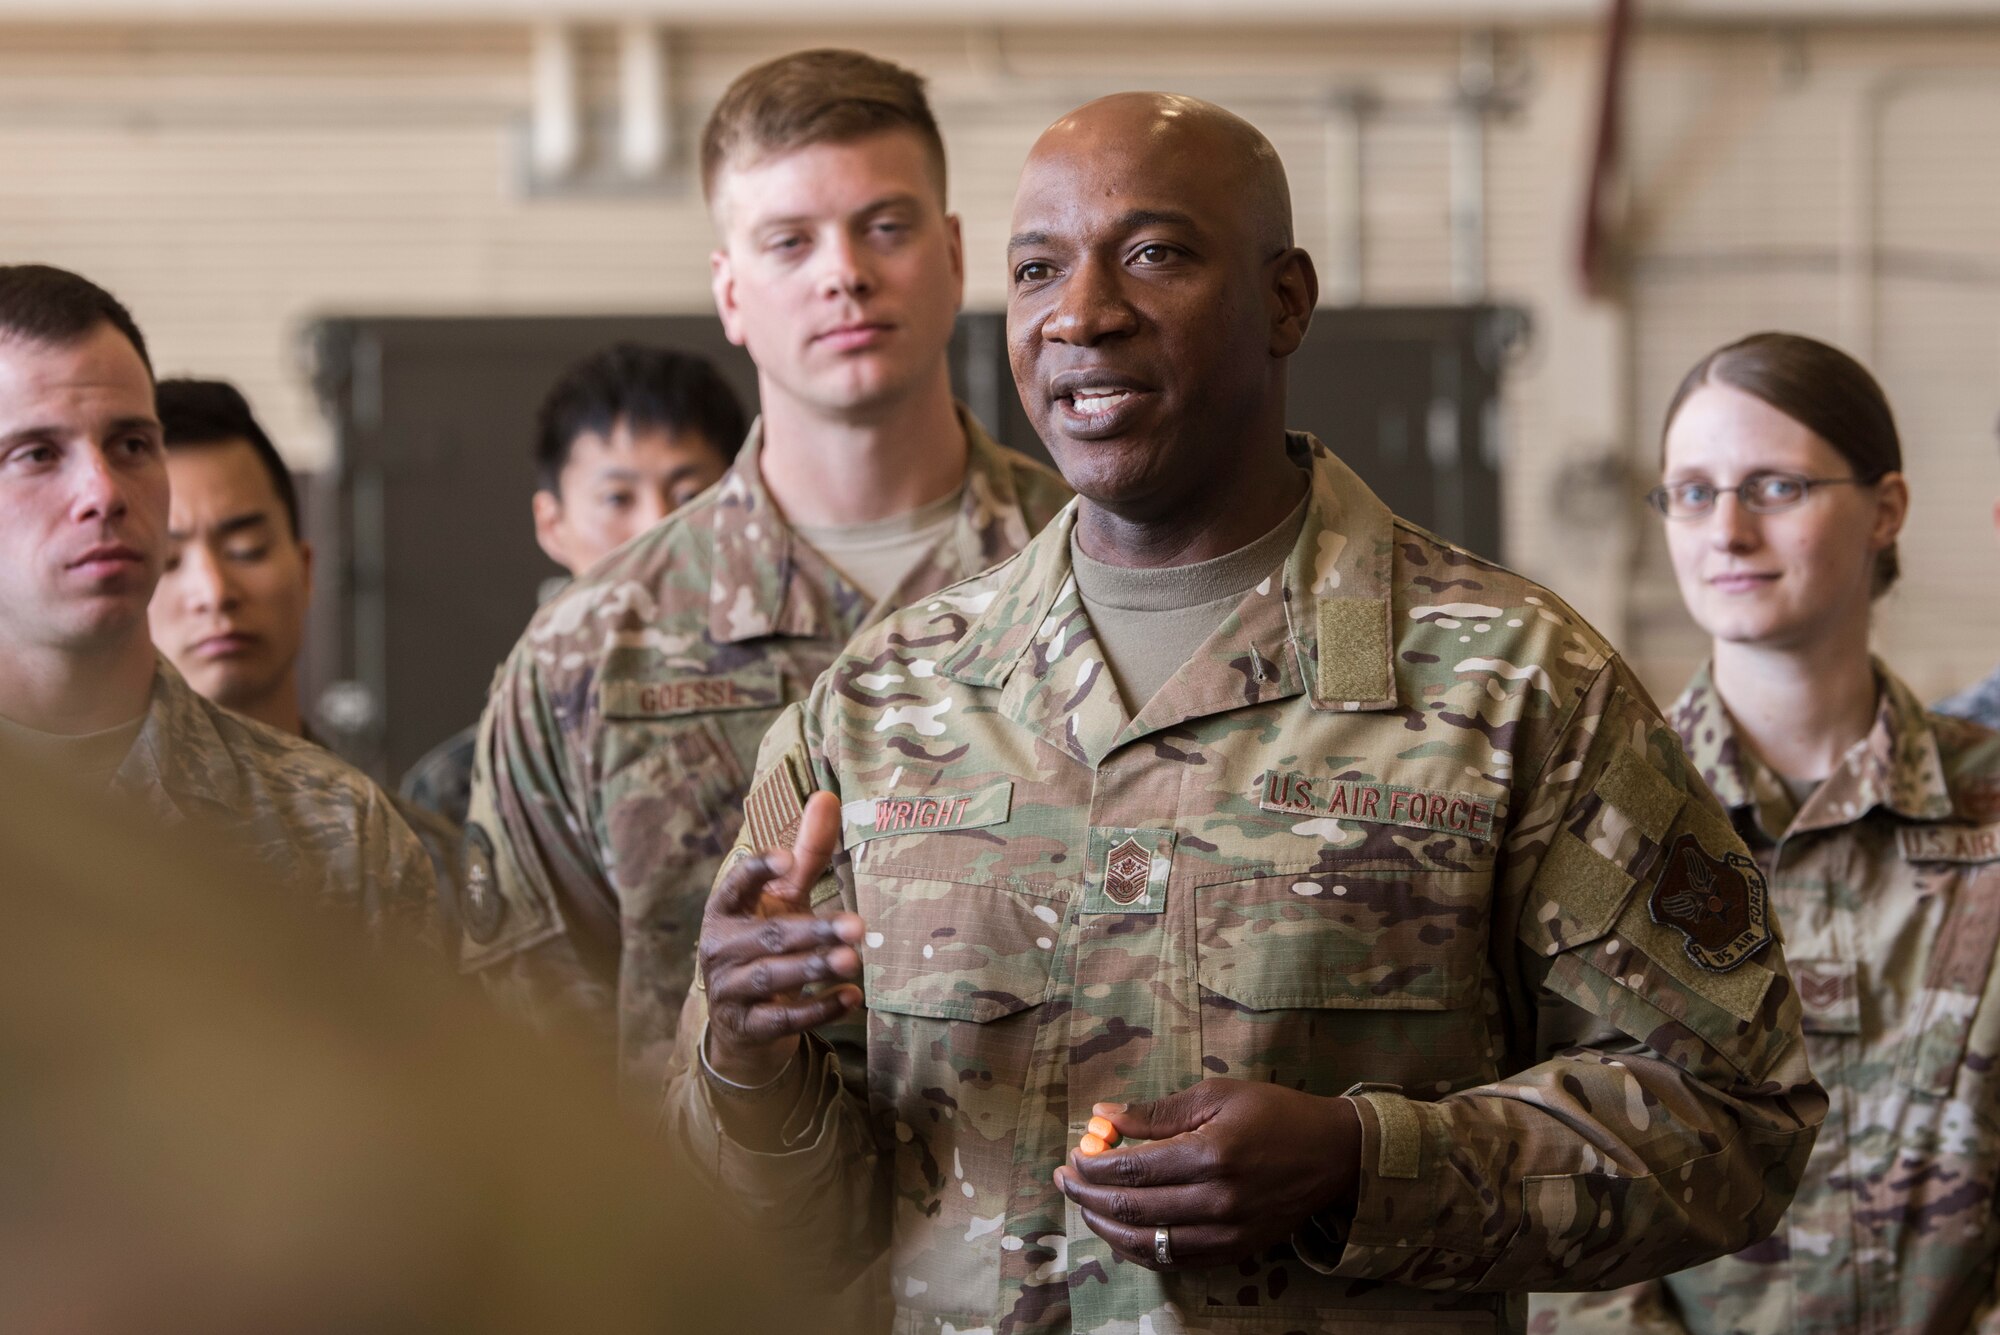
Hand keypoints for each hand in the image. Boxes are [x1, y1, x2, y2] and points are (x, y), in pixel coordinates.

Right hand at [698, 791, 863, 1084]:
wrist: (743, 1022)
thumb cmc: (767, 943)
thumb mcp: (783, 899)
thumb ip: (805, 853)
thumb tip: (826, 795)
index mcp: (726, 909)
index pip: (735, 885)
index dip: (757, 871)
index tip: (787, 860)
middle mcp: (720, 947)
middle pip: (768, 936)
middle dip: (812, 931)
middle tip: (857, 926)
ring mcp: (729, 990)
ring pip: (771, 976)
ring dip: (813, 967)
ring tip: (853, 960)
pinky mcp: (746, 1027)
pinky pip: (782, 1019)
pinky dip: (817, 1008)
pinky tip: (851, 998)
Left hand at [1054, 1078, 1361, 1269]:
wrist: (1334, 1155)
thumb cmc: (1275, 1114)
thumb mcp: (1217, 1096)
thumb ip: (1157, 1112)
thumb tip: (1104, 1116)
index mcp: (1213, 1154)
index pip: (1135, 1168)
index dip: (1095, 1165)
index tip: (1074, 1154)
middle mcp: (1218, 1200)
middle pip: (1134, 1207)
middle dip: (1089, 1194)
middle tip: (1066, 1179)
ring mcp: (1227, 1232)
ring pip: (1148, 1242)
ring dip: (1107, 1225)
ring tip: (1084, 1205)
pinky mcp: (1234, 1251)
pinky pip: (1173, 1259)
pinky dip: (1139, 1248)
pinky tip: (1120, 1230)